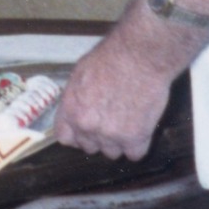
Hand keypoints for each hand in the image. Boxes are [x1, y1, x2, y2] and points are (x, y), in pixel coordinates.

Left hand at [51, 36, 172, 160]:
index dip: (77, 134)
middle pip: (90, 147)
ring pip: (113, 153)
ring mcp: (110, 135)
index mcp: (71, 110)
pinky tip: (142, 126)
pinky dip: (139, 144)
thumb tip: (77, 109)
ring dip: (119, 141)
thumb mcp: (80, 72)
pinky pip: (135, 154)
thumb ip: (76, 98)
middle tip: (113, 119)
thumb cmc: (112, 56)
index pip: (65, 138)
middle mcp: (87, 126)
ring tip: (130, 119)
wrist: (141, 55)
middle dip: (100, 136)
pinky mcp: (134, 138)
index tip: (87, 130)